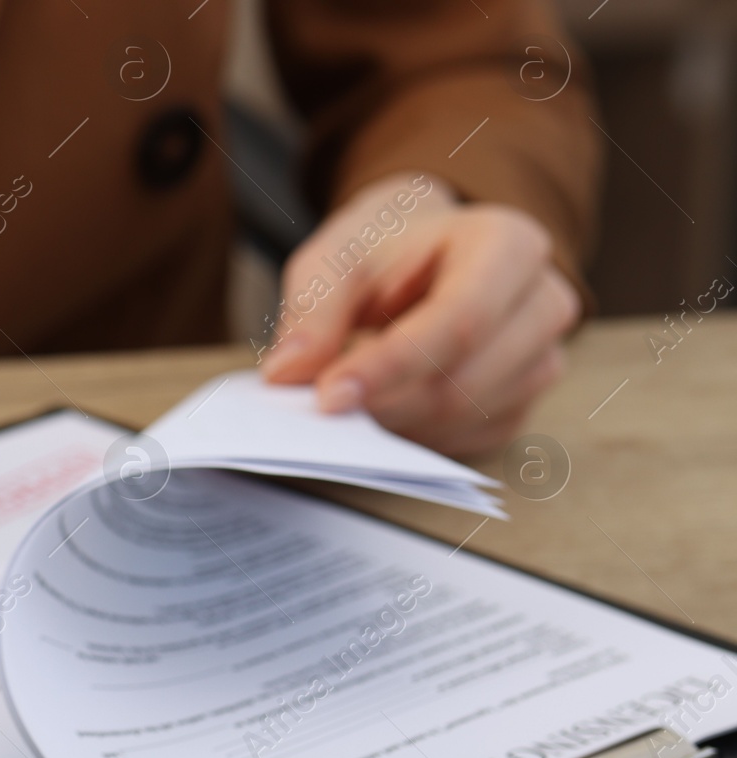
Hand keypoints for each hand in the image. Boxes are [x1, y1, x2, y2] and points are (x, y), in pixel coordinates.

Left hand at [259, 173, 581, 455]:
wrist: (420, 256)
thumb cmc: (382, 252)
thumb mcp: (333, 260)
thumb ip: (313, 313)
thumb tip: (288, 373)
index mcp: (508, 244)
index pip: (458, 320)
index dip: (390, 366)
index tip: (328, 397)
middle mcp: (542, 302)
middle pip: (462, 381)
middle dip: (384, 402)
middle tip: (322, 405)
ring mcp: (541, 358)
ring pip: (462, 419)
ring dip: (394, 422)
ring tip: (352, 395)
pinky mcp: (520, 404)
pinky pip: (464, 441)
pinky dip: (412, 436)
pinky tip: (383, 407)